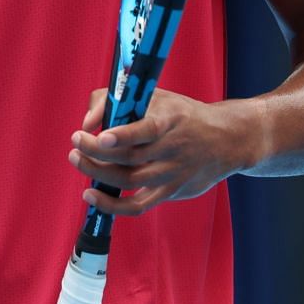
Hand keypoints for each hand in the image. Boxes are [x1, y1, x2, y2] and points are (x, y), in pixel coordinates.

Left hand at [68, 88, 264, 215]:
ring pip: (130, 180)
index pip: (147, 130)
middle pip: (130, 158)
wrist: (226, 140)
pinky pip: (138, 206)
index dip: (123, 135)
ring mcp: (172, 174)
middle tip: (76, 141)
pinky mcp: (170, 192)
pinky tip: (91, 196)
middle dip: (95, 151)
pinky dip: (112, 205)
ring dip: (97, 173)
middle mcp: (173, 149)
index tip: (100, 136)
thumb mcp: (158, 97)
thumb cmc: (182, 115)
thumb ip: (118, 101)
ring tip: (77, 159)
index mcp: (172, 121)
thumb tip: (88, 121)